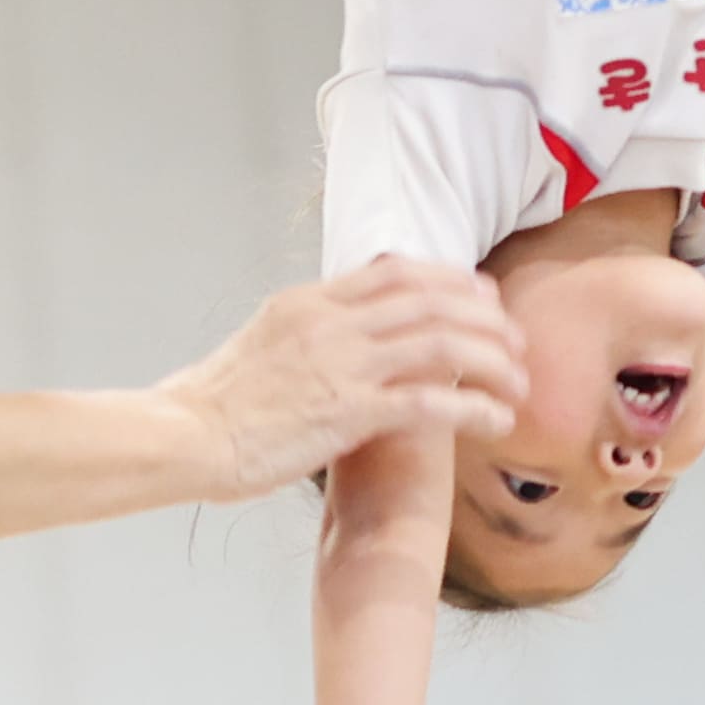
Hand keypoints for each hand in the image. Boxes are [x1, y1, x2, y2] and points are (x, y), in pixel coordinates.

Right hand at [172, 259, 527, 497]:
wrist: (183, 434)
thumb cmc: (212, 403)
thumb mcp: (262, 342)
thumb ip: (307, 332)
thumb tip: (337, 337)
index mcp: (310, 301)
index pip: (396, 270)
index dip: (449, 279)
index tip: (480, 294)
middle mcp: (333, 322)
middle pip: (431, 298)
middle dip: (484, 316)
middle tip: (515, 338)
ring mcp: (343, 363)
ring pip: (442, 342)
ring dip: (492, 359)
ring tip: (520, 381)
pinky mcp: (348, 411)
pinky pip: (430, 401)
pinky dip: (474, 406)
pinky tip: (498, 419)